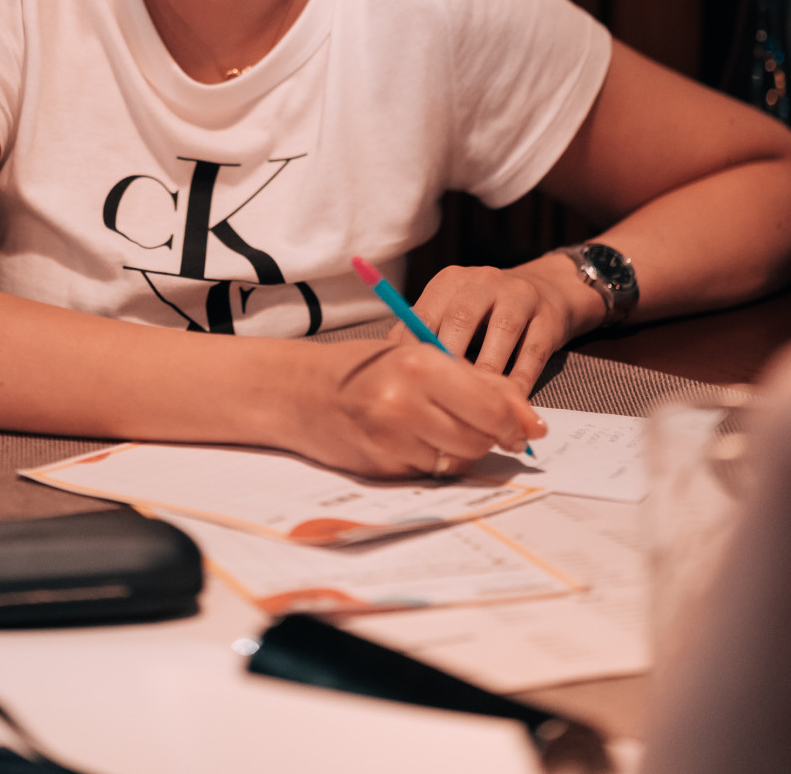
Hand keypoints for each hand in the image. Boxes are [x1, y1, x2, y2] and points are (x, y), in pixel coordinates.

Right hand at [286, 338, 546, 478]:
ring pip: (458, 460)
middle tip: (472, 423)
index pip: (491, 408)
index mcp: (420, 365)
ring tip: (433, 426)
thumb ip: (477, 384)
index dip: (514, 423)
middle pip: (479, 439)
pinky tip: (409, 440)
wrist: (300, 391)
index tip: (522, 429)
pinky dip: (430, 460)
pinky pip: (430, 473)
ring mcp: (391, 440)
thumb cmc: (365, 368)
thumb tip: (531, 423)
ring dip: (458, 449)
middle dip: (487, 437)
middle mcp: (405, 403)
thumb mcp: (421, 358)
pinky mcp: (382, 468)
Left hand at [407, 255, 605, 393]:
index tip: (407, 385)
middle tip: (440, 398)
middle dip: (450, 361)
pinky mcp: (548, 317)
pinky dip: (519, 382)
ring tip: (475, 408)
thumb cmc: (486, 312)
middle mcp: (484, 281)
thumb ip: (427, 332)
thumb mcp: (454, 309)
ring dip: (486, 374)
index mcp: (451, 281)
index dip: (414, 350)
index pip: (425, 313)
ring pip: (500, 334)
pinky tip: (508, 405)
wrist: (548, 291)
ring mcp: (519, 296)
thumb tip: (390, 364)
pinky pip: (532, 353)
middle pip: (461, 319)